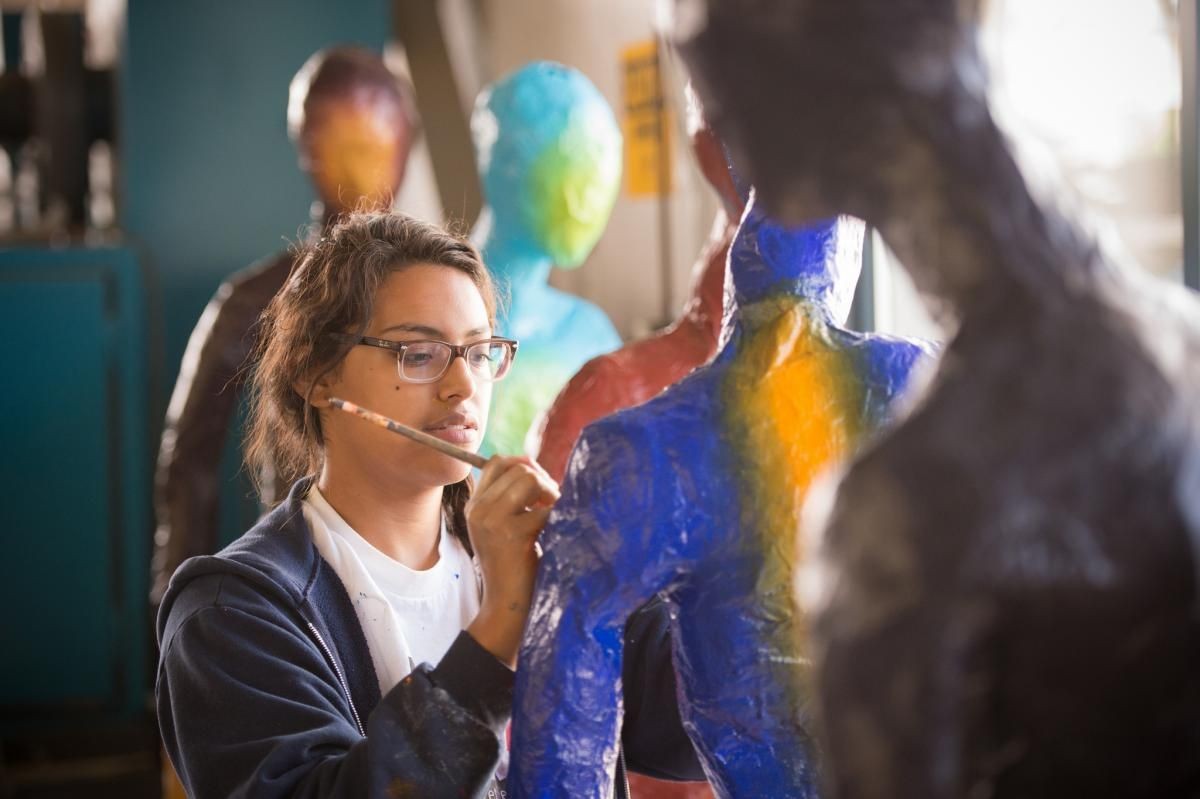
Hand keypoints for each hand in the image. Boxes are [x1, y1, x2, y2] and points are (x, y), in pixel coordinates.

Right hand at [464, 455, 559, 666]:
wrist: (505, 603)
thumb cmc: (511, 564)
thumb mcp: (498, 528)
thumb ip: (508, 499)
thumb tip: (532, 466)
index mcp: (474, 506)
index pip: (496, 462)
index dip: (522, 464)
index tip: (538, 482)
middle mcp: (479, 510)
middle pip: (518, 469)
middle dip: (543, 479)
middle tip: (551, 500)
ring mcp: (494, 521)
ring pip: (530, 480)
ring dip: (550, 492)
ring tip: (553, 510)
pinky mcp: (514, 534)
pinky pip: (546, 508)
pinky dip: (558, 514)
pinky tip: (556, 528)